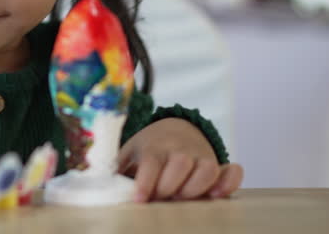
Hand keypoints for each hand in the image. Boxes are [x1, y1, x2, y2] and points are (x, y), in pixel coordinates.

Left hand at [118, 118, 243, 201]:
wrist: (174, 130)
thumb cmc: (148, 149)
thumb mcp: (128, 153)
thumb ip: (115, 169)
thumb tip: (96, 183)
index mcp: (155, 146)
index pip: (152, 162)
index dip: (146, 181)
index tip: (140, 199)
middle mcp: (180, 149)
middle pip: (181, 164)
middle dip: (170, 185)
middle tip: (161, 198)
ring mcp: (202, 156)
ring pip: (207, 168)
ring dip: (196, 187)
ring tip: (183, 199)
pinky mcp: (219, 165)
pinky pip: (232, 171)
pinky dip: (230, 182)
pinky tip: (218, 195)